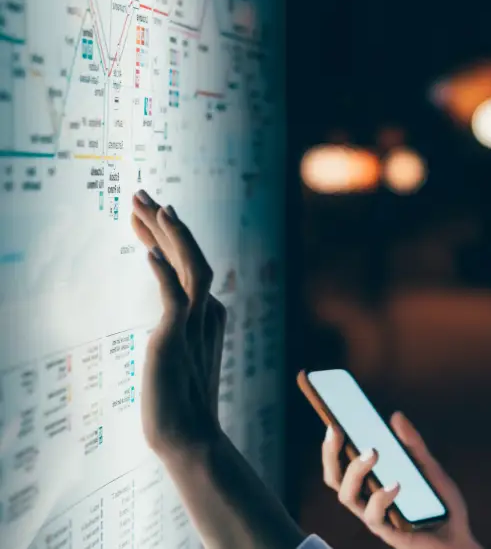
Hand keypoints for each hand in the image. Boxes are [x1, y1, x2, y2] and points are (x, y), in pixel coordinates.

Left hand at [131, 190, 225, 456]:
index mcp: (208, 313)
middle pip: (191, 255)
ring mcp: (196, 324)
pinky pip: (175, 299)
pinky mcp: (178, 339)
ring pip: (191, 267)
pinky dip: (165, 273)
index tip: (145, 213)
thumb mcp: (178, 354)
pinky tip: (150, 252)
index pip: (188, 262)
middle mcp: (206, 312)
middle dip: (165, 222)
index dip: (165, 235)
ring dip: (169, 235)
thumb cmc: (179, 402)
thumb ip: (183, 324)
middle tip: (140, 193)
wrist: (189, 437)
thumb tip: (185, 299)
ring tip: (149, 206)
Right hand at [322, 412, 482, 548]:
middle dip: (331, 455)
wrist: (460, 539)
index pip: (342, 465)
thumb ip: (413, 444)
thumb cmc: (441, 504)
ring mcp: (376, 518)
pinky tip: (396, 484)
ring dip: (355, 471)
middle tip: (339, 431)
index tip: (332, 422)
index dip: (331, 446)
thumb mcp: (429, 467)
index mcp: (372, 485)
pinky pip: (375, 517)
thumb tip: (395, 415)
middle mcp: (368, 501)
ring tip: (372, 452)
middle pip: (335, 479)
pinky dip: (381, 497)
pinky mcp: (389, 534)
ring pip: (347, 497)